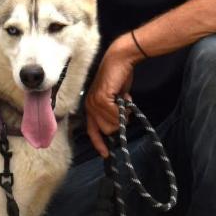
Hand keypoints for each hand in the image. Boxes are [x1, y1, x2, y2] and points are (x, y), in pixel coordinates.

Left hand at [83, 40, 137, 157]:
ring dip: (123, 115)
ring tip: (125, 100)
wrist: (120, 61)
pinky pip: (116, 115)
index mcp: (91, 107)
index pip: (92, 131)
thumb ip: (113, 112)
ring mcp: (94, 103)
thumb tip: (117, 126)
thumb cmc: (118, 79)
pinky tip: (126, 97)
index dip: (99, 143)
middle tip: (125, 109)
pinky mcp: (101, 98)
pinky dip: (124, 109)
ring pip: (112, 124)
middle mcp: (90, 106)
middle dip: (119, 123)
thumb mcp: (115, 99)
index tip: (106, 154)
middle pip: (106, 130)